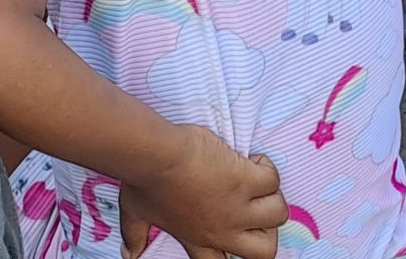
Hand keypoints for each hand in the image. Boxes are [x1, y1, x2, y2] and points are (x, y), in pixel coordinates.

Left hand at [118, 130, 285, 258]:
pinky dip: (266, 167)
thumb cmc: (144, 180)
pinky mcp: (247, 179)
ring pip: (278, 214)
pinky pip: (273, 179)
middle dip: (267, 232)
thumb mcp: (137, 213)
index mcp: (199, 238)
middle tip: (254, 208)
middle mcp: (224, 229)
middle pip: (264, 251)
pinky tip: (250, 158)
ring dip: (271, 195)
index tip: (233, 239)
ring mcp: (238, 206)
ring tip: (254, 180)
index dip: (230, 257)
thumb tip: (127, 253)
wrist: (156, 156)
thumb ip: (135, 235)